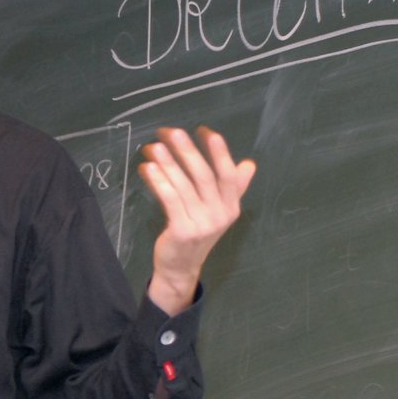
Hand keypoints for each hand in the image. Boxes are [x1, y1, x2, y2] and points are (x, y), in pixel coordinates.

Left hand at [138, 126, 255, 314]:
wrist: (180, 267)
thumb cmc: (197, 232)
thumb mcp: (218, 211)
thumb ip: (234, 188)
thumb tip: (249, 164)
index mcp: (231, 207)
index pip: (228, 175)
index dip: (218, 152)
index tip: (205, 130)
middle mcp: (220, 215)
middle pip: (204, 176)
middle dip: (188, 151)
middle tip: (172, 132)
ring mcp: (202, 224)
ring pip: (184, 186)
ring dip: (168, 163)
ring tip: (154, 146)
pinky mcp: (182, 231)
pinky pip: (170, 199)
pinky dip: (158, 181)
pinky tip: (148, 168)